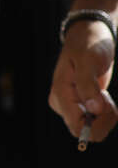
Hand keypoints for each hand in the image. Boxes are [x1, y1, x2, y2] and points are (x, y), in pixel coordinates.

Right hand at [48, 18, 117, 141]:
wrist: (88, 36)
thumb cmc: (87, 45)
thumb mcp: (88, 60)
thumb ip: (89, 85)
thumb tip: (94, 111)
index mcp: (59, 93)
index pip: (77, 127)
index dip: (98, 123)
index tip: (106, 103)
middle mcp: (61, 103)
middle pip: (85, 131)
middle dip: (104, 120)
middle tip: (108, 99)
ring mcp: (69, 105)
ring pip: (91, 129)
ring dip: (106, 117)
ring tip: (105, 95)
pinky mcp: (78, 105)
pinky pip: (94, 122)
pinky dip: (105, 114)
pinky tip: (103, 97)